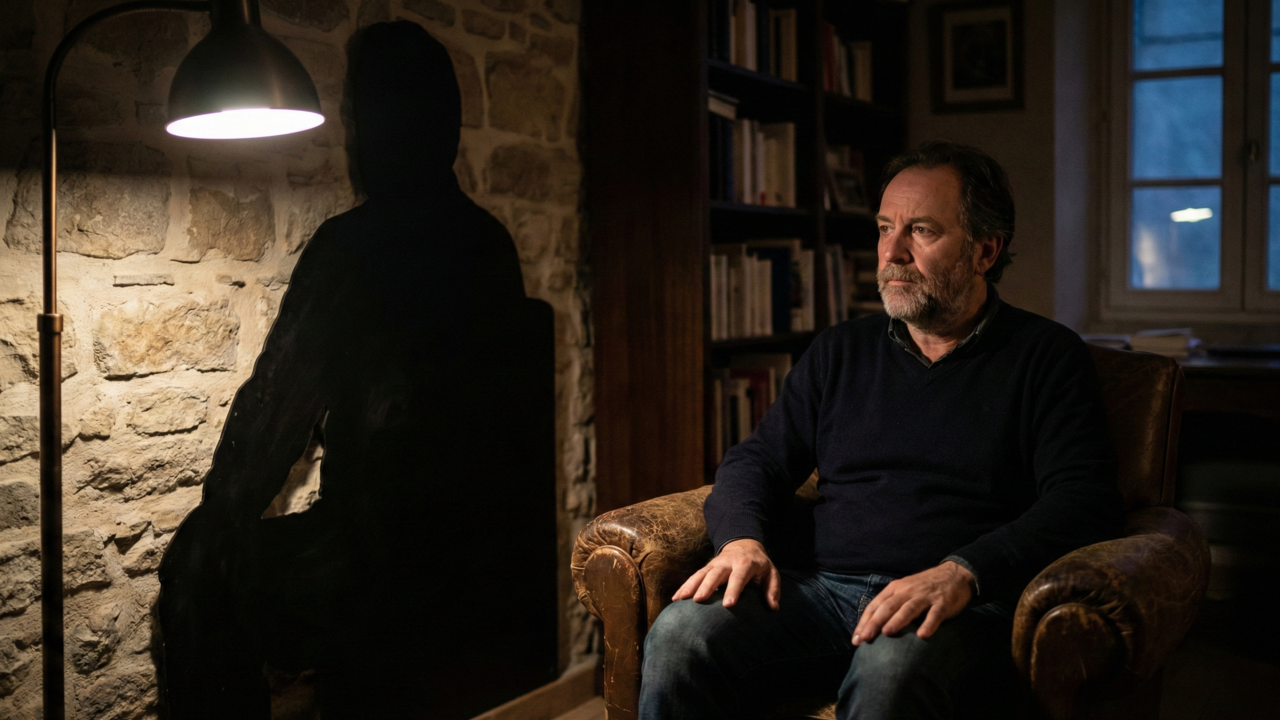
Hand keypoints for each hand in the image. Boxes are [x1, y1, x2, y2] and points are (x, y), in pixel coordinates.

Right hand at [672, 538, 780, 608]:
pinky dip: (684, 586)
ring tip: (681, 599)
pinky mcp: (707, 567)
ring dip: (690, 586)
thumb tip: (773, 607)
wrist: (744, 544)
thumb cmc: (759, 564)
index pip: (738, 578)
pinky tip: (676, 598)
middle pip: (716, 574)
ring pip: (701, 574)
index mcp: (745, 564)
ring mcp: (715, 564)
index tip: (728, 605)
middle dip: (707, 587)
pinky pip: (694, 576)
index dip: (733, 590)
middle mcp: (727, 563)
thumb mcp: (771, 573)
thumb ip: (773, 589)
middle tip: (698, 600)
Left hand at [851, 561, 972, 645]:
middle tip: (864, 638)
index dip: (865, 621)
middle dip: (874, 622)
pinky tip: (922, 635)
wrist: (954, 573)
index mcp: (896, 589)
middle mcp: (908, 591)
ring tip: (887, 633)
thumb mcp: (905, 590)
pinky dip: (928, 624)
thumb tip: (873, 627)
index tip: (856, 639)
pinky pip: (935, 614)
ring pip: (909, 608)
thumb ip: (891, 605)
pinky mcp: (943, 603)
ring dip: (897, 620)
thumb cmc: (924, 587)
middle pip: (888, 607)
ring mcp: (925, 596)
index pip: (876, 605)